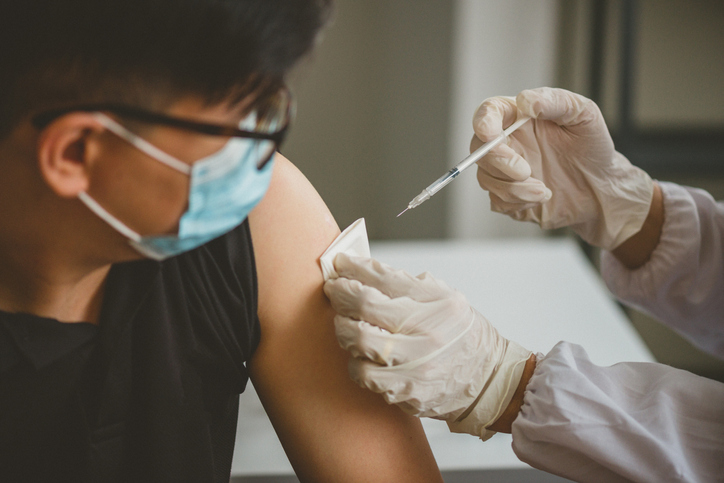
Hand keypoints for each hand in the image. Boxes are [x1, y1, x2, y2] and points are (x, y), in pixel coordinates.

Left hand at [323, 253, 531, 439]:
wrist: (488, 381)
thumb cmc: (462, 336)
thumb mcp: (446, 299)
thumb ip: (408, 285)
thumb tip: (365, 270)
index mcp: (437, 303)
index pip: (384, 278)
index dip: (354, 268)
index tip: (340, 264)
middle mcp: (426, 332)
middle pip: (364, 306)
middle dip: (340, 295)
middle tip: (333, 291)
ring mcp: (415, 365)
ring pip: (358, 341)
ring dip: (343, 329)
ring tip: (345, 323)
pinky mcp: (406, 391)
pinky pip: (364, 375)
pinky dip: (356, 362)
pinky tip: (361, 356)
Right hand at [473, 87, 653, 250]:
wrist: (601, 188)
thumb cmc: (592, 148)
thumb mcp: (584, 116)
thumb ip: (556, 102)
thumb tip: (525, 101)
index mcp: (519, 118)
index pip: (489, 112)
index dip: (483, 121)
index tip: (489, 133)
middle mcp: (508, 142)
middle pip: (479, 148)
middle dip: (498, 161)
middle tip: (524, 170)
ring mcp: (505, 171)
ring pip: (486, 178)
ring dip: (513, 188)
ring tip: (544, 189)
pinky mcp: (508, 196)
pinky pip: (498, 201)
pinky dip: (519, 202)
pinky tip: (541, 197)